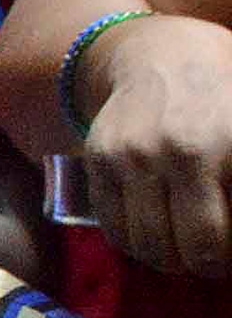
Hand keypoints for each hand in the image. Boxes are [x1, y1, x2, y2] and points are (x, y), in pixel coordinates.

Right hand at [77, 13, 231, 276]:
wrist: (160, 55)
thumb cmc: (226, 94)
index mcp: (229, 143)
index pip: (228, 231)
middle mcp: (181, 151)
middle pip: (200, 249)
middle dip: (213, 263)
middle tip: (218, 256)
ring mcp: (133, 157)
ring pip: (153, 247)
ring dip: (175, 261)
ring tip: (188, 251)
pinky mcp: (99, 161)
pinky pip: (116, 230)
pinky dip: (139, 246)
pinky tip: (158, 238)